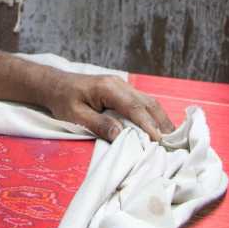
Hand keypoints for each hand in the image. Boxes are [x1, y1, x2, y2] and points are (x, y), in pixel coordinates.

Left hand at [42, 72, 176, 141]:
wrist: (55, 84)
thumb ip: (98, 124)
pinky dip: (153, 115)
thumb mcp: (75, 115)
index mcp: (108, 88)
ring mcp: (122, 86)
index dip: (148, 125)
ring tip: (171, 138)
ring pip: (148, 102)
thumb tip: (120, 134)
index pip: (134, 108)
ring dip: (161, 119)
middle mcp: (120, 84)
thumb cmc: (62, 100)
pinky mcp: (122, 91)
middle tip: (173, 142)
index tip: (159, 141)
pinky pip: (142, 103)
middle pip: (148, 103)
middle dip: (162, 122)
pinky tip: (159, 127)